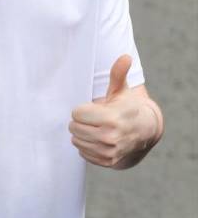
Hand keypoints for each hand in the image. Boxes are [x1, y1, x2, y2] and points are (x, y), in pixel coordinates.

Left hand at [69, 54, 162, 168]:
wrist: (144, 132)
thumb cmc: (126, 107)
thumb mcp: (121, 90)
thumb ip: (118, 74)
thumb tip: (125, 56)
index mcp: (112, 118)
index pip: (76, 114)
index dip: (82, 109)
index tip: (93, 108)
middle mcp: (111, 137)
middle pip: (73, 127)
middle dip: (81, 121)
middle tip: (93, 119)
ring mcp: (110, 152)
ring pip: (76, 141)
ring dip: (82, 134)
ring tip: (96, 128)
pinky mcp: (108, 162)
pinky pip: (82, 153)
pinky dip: (87, 146)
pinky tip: (99, 139)